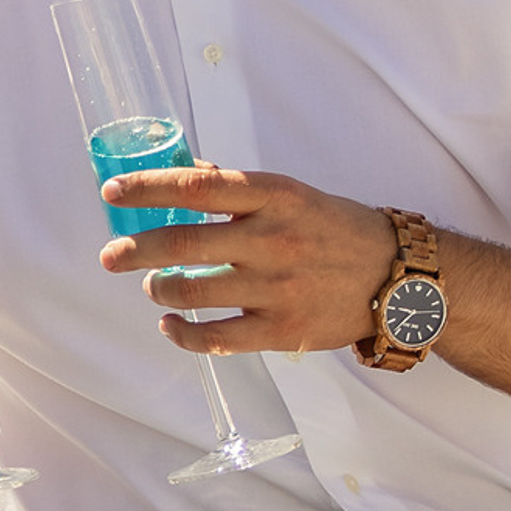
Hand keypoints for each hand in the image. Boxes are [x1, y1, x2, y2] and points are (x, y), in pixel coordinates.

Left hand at [99, 164, 393, 354]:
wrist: (400, 278)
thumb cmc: (336, 230)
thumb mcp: (293, 195)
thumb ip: (238, 189)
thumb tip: (188, 172)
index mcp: (275, 197)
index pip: (198, 186)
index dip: (148, 188)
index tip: (113, 193)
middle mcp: (273, 239)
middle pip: (183, 243)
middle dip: (134, 249)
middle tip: (110, 255)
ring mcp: (277, 288)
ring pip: (191, 291)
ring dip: (158, 290)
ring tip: (153, 287)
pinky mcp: (282, 331)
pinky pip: (216, 338)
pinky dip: (182, 333)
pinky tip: (170, 324)